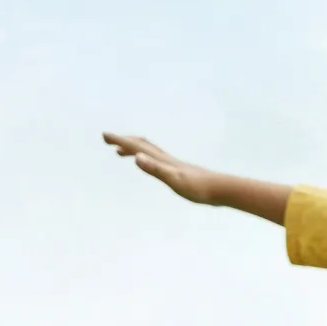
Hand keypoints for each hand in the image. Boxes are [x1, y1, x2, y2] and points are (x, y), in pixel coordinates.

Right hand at [102, 133, 219, 204]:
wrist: (222, 190)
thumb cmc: (199, 188)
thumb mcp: (174, 180)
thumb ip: (156, 169)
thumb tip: (136, 157)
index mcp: (163, 160)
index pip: (137, 147)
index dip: (120, 141)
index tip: (104, 135)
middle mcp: (167, 160)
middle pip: (142, 145)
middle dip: (123, 141)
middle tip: (107, 139)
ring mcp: (174, 165)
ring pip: (150, 152)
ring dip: (134, 148)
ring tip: (121, 152)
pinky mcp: (180, 172)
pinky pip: (159, 161)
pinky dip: (149, 159)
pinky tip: (151, 166)